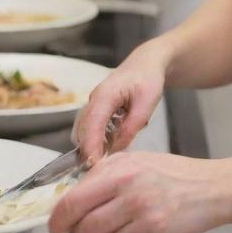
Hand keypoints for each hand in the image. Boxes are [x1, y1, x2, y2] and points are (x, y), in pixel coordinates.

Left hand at [48, 152, 231, 232]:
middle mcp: (125, 183)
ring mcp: (137, 207)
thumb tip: (76, 198)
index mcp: (118, 165)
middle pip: (76, 218)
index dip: (58, 216)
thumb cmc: (175, 175)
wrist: (211, 187)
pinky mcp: (151, 229)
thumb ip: (106, 176)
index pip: (72, 195)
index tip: (56, 224)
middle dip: (68, 232)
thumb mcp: (137, 162)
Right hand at [72, 45, 166, 164]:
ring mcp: (92, 104)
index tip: (94, 165)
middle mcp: (94, 99)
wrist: (145, 63)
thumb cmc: (148, 79)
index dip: (91, 146)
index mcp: (105, 94)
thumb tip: (116, 150)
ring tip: (108, 158)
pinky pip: (90, 128)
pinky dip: (96, 139)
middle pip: (82, 130)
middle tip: (102, 169)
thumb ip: (131, 127)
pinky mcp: (96, 109)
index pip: (92, 123)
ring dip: (92, 145)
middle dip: (89, 150)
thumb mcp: (147, 104)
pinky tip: (110, 145)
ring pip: (83, 130)